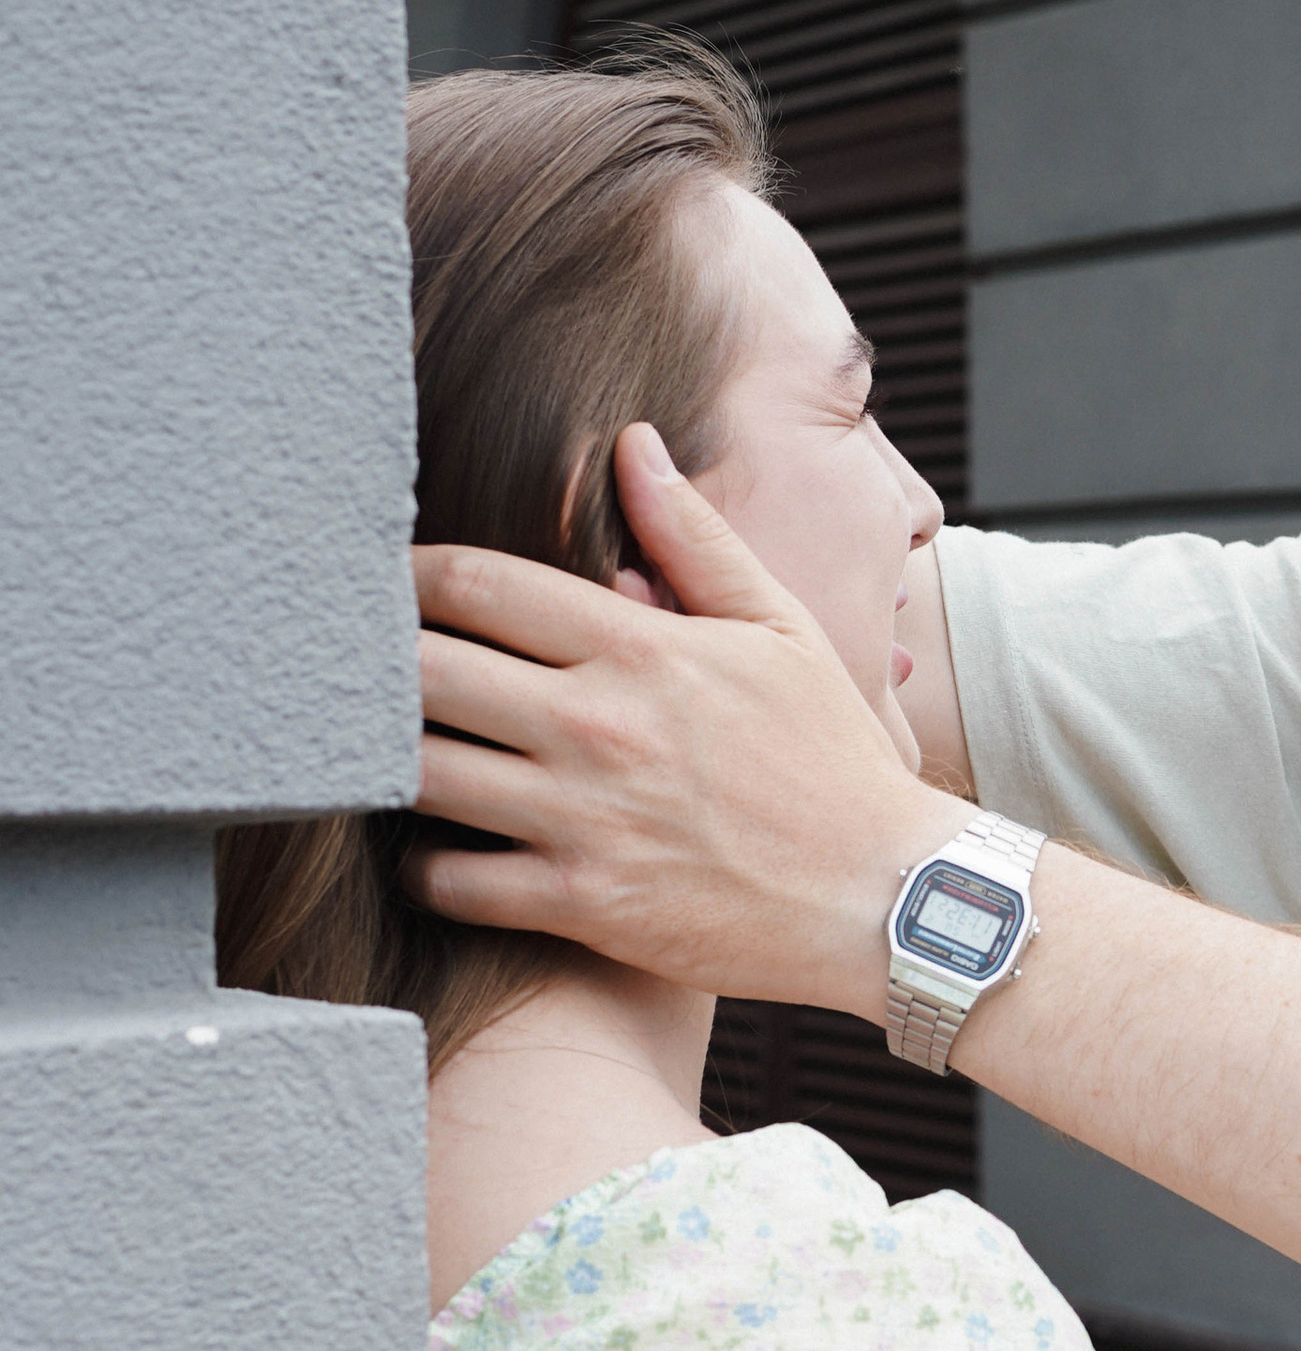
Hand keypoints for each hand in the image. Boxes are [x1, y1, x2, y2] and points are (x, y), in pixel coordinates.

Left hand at [410, 426, 943, 1010]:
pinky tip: (444, 848)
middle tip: (364, 669)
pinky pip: (450, 880)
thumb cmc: (832, 758)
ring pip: (419, 775)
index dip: (409, 575)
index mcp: (641, 648)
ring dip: (391, 763)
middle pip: (422, 672)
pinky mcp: (582, 905)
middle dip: (379, 664)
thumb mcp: (780, 629)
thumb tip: (633, 445)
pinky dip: (426, 865)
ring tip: (393, 753)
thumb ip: (693, 539)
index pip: (477, 585)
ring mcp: (584, 819)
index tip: (390, 583)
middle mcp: (598, 727)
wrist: (885, 896)